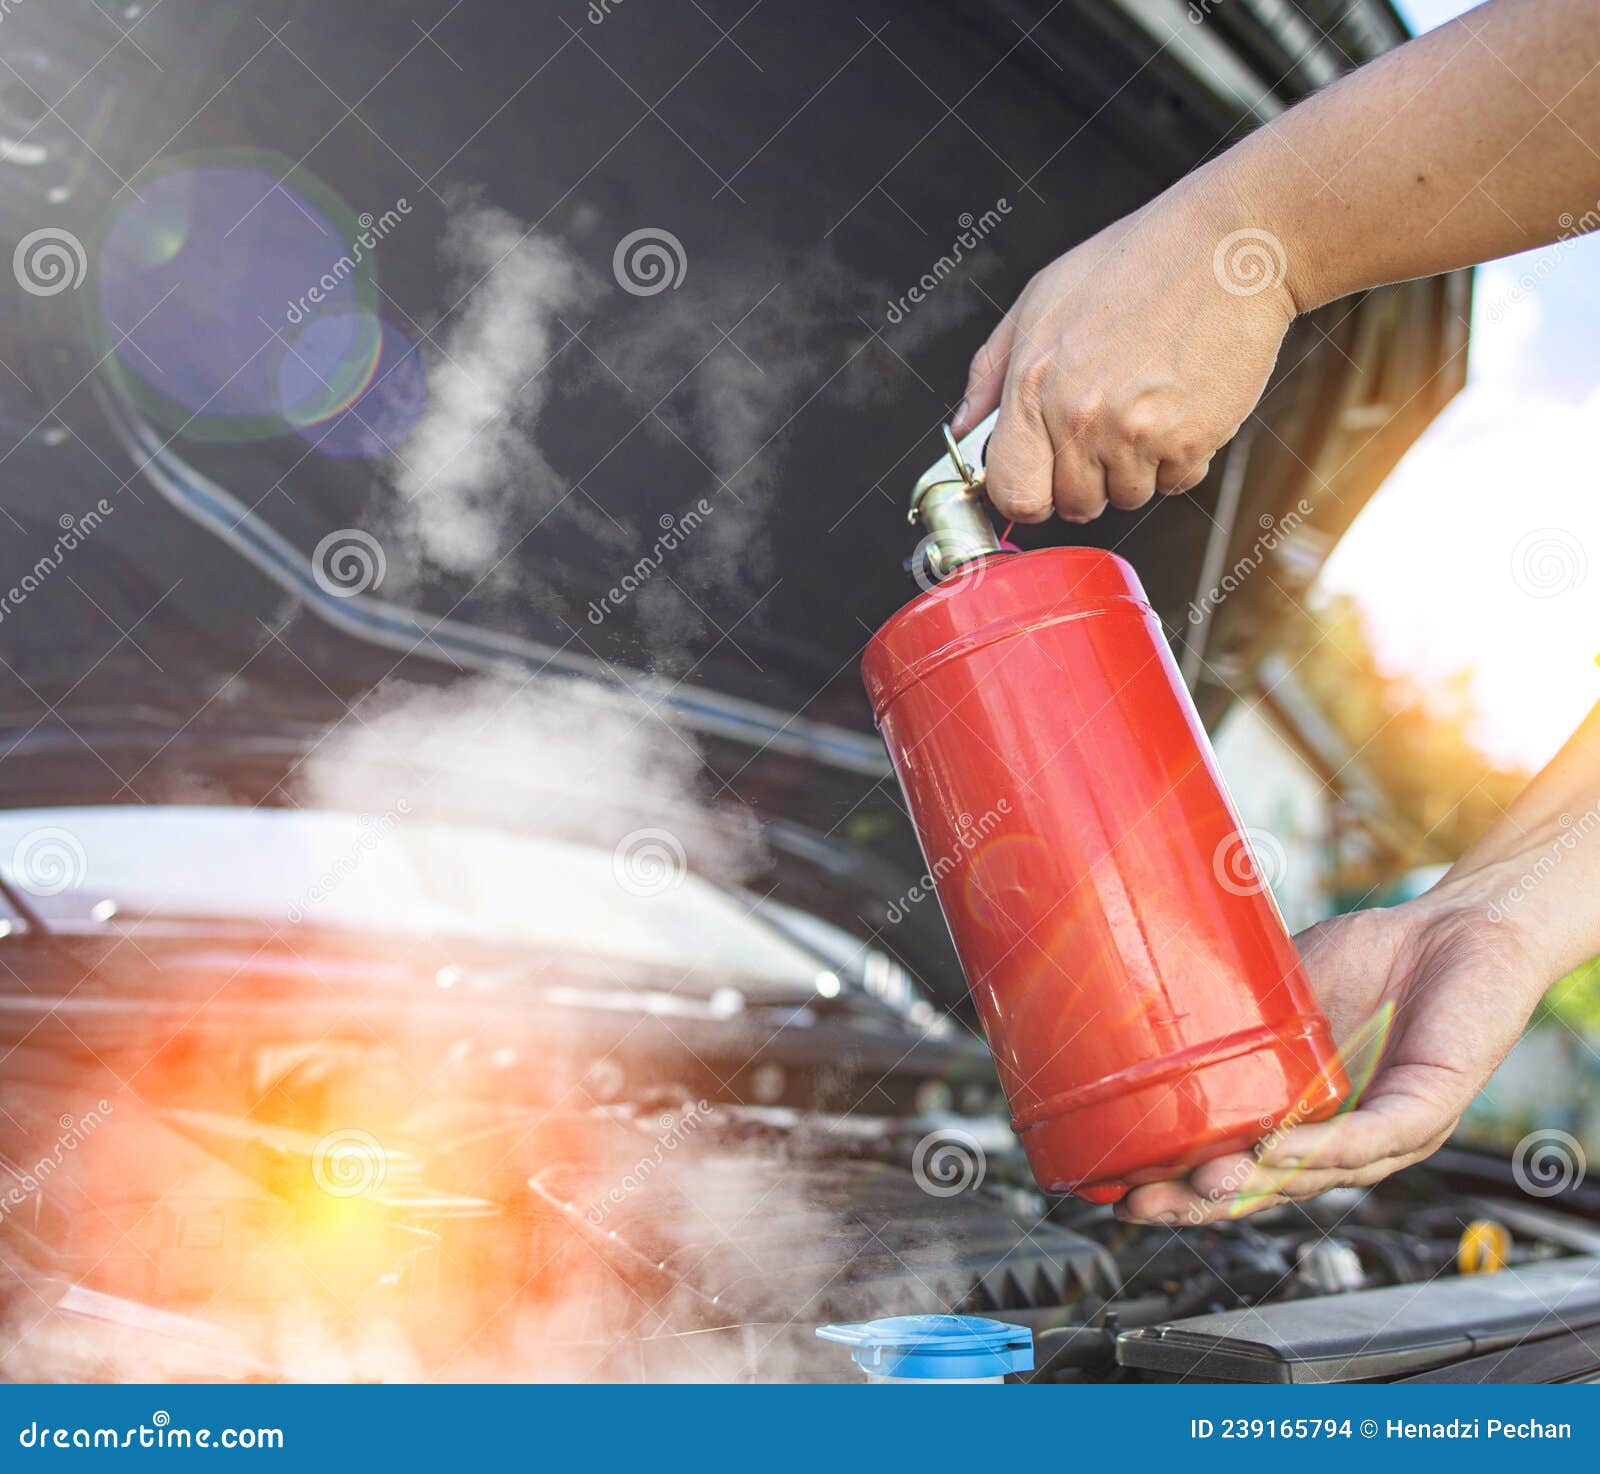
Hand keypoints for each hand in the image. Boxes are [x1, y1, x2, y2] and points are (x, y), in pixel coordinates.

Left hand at [950, 178, 1296, 523]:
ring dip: (1134, 469)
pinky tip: (1178, 406)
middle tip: (1104, 429)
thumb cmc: (1134, 262)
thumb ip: (991, 372)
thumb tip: (962, 428)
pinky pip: (1174, 484)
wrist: (1228, 245)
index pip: (1012, 493)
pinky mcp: (1190, 442)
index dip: (1025, 494)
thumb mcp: (1039, 300)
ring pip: (1125, 499)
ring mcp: (1137, 435)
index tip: (1039, 480)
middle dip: (1085, 480)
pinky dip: (1177, 459)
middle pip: (1073, 505)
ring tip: (1144, 405)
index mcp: (1033, 387)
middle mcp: (1081, 418)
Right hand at [1115, 887, 1551, 1224]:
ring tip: (1202, 1182)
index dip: (1182, 1190)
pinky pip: (1370, 1139)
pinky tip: (1275, 1148)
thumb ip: (1232, 1014)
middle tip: (1143, 1205)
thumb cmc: (1377, 959)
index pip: (1240, 1172)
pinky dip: (1320, 1148)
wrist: (1458, 926)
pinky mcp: (1429, 1109)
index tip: (1120, 1190)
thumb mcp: (1283, 994)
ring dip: (1255, 1185)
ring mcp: (1390, 1132)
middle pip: (1270, 1193)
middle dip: (1203, 1206)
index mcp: (1304, 1119)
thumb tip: (1150, 1008)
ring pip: (1317, 1177)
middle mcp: (1346, 1140)